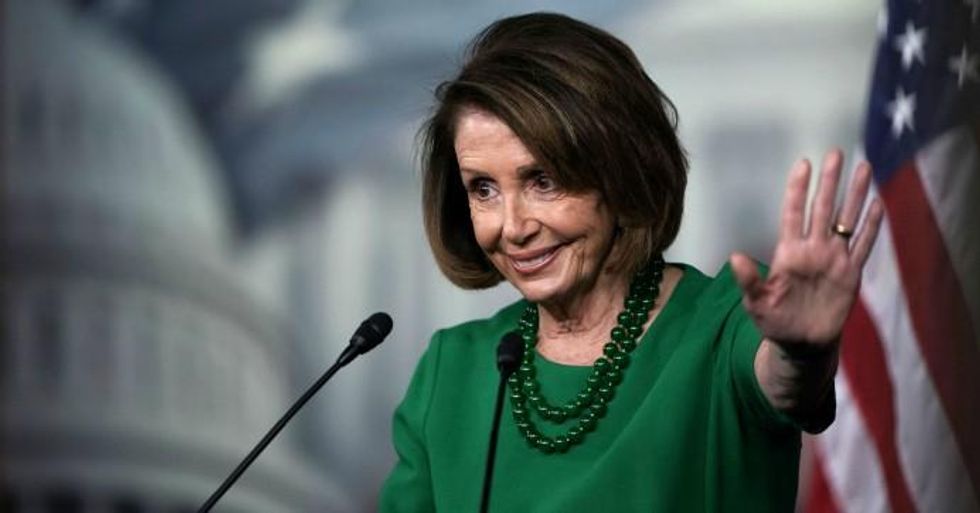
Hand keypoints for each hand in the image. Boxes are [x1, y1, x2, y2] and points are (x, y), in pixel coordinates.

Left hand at [730, 149, 883, 352]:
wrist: (801, 343)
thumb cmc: (775, 321)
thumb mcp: (756, 302)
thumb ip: (748, 280)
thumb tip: (735, 257)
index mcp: (788, 252)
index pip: (794, 213)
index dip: (798, 189)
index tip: (802, 164)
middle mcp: (813, 249)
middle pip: (823, 208)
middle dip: (830, 181)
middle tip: (835, 153)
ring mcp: (833, 259)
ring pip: (846, 220)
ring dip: (855, 195)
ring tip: (863, 168)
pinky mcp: (851, 273)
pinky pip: (864, 246)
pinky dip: (871, 227)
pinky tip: (877, 205)